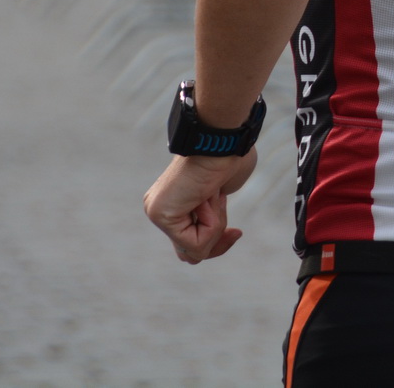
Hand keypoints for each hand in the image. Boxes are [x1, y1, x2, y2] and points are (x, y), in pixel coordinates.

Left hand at [143, 151, 258, 263]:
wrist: (223, 140)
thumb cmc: (230, 158)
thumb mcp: (225, 196)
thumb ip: (214, 216)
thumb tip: (217, 235)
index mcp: (175, 204)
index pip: (191, 242)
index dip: (218, 242)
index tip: (237, 231)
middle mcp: (160, 209)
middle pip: (190, 253)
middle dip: (216, 240)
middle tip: (234, 230)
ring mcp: (157, 212)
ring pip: (194, 250)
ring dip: (215, 227)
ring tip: (215, 198)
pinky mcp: (160, 215)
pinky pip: (194, 243)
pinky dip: (212, 224)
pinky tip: (207, 197)